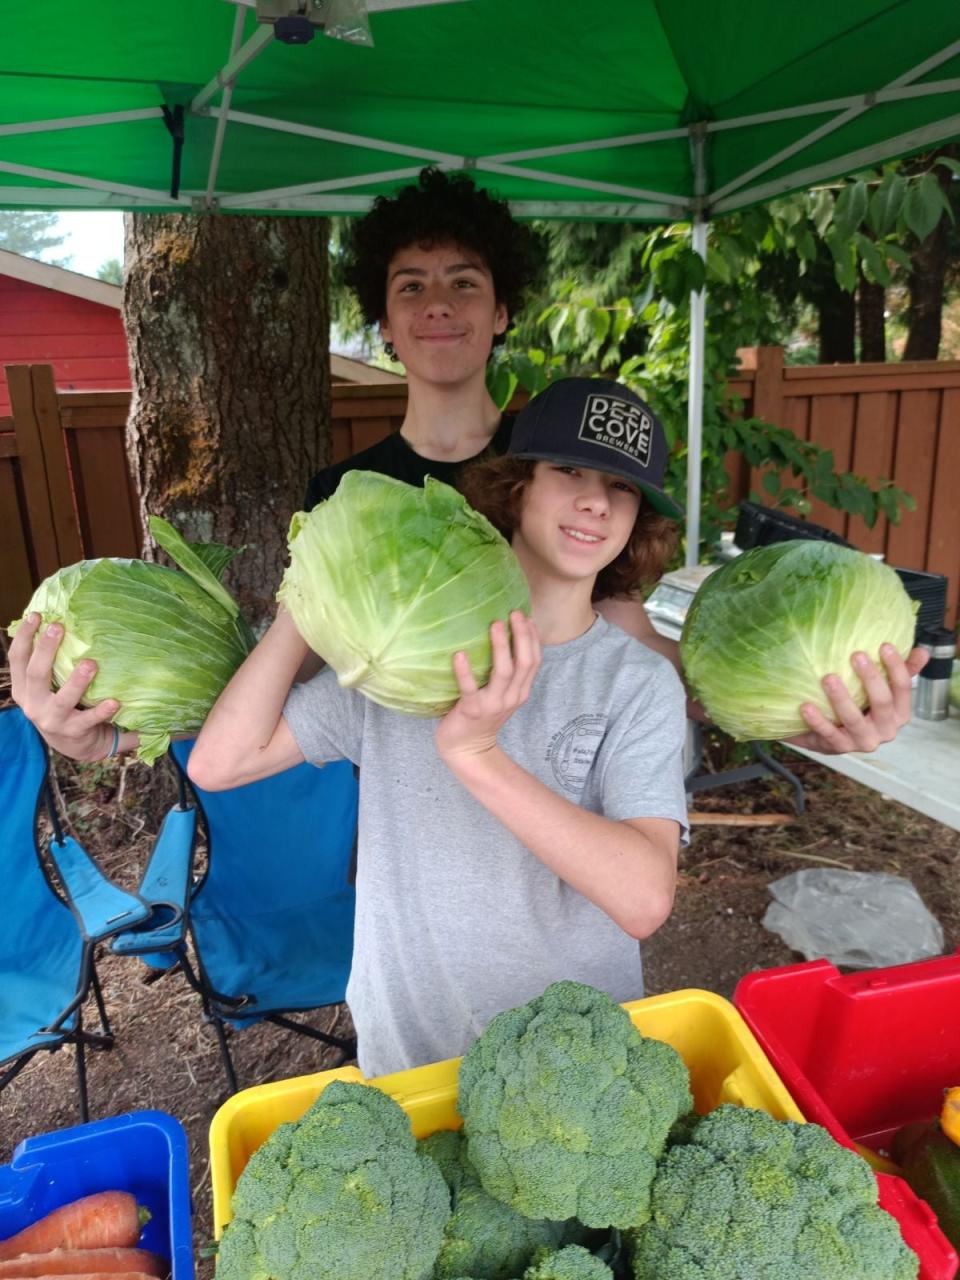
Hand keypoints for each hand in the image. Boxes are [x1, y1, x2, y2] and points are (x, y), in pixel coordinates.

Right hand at [8, 612, 118, 761]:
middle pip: (35, 674)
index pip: (18, 659)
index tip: (36, 616)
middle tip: (57, 627)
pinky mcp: (73, 732)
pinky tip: (114, 702)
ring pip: (62, 699)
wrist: (77, 745)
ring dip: (76, 681)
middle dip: (45, 650)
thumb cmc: (64, 705)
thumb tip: (67, 621)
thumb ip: (52, 663)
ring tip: (90, 664)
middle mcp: (33, 704)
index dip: (24, 637)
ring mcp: (52, 720)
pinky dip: (102, 711)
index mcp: (24, 689)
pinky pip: (89, 720)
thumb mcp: (49, 687)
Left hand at [435, 612, 540, 762]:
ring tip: (495, 625)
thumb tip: (500, 638)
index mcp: (520, 692)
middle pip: (525, 663)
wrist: (468, 750)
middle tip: (514, 613)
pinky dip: (465, 671)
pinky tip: (459, 655)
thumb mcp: (500, 696)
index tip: (526, 616)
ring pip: (504, 672)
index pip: (535, 661)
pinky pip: (470, 688)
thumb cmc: (481, 716)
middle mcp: (511, 697)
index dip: (533, 638)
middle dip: (522, 636)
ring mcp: (493, 705)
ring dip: (501, 646)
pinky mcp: (472, 711)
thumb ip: (505, 675)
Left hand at [785, 643, 928, 753]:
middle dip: (870, 678)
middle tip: (856, 655)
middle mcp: (885, 730)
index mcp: (899, 714)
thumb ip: (902, 671)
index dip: (896, 667)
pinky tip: (806, 706)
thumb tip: (922, 651)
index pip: (903, 689)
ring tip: (828, 678)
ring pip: (854, 720)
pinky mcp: (839, 748)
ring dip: (841, 698)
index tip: (884, 646)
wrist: (829, 736)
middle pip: (882, 703)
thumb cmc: (861, 707)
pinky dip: (817, 720)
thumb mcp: (882, 690)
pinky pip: (828, 734)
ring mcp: (862, 741)